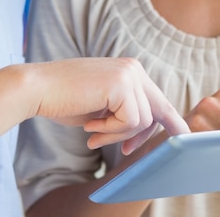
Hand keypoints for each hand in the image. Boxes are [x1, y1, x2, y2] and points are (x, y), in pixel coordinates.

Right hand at [31, 57, 189, 153]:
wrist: (39, 89)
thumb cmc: (66, 100)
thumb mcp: (103, 107)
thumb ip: (125, 110)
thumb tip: (148, 129)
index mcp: (130, 70)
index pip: (158, 99)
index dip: (167, 123)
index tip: (180, 140)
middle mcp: (133, 68)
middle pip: (158, 110)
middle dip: (143, 135)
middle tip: (126, 151)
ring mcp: (128, 74)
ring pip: (143, 120)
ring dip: (117, 135)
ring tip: (93, 133)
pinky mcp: (120, 84)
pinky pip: (130, 121)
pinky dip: (110, 131)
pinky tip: (90, 126)